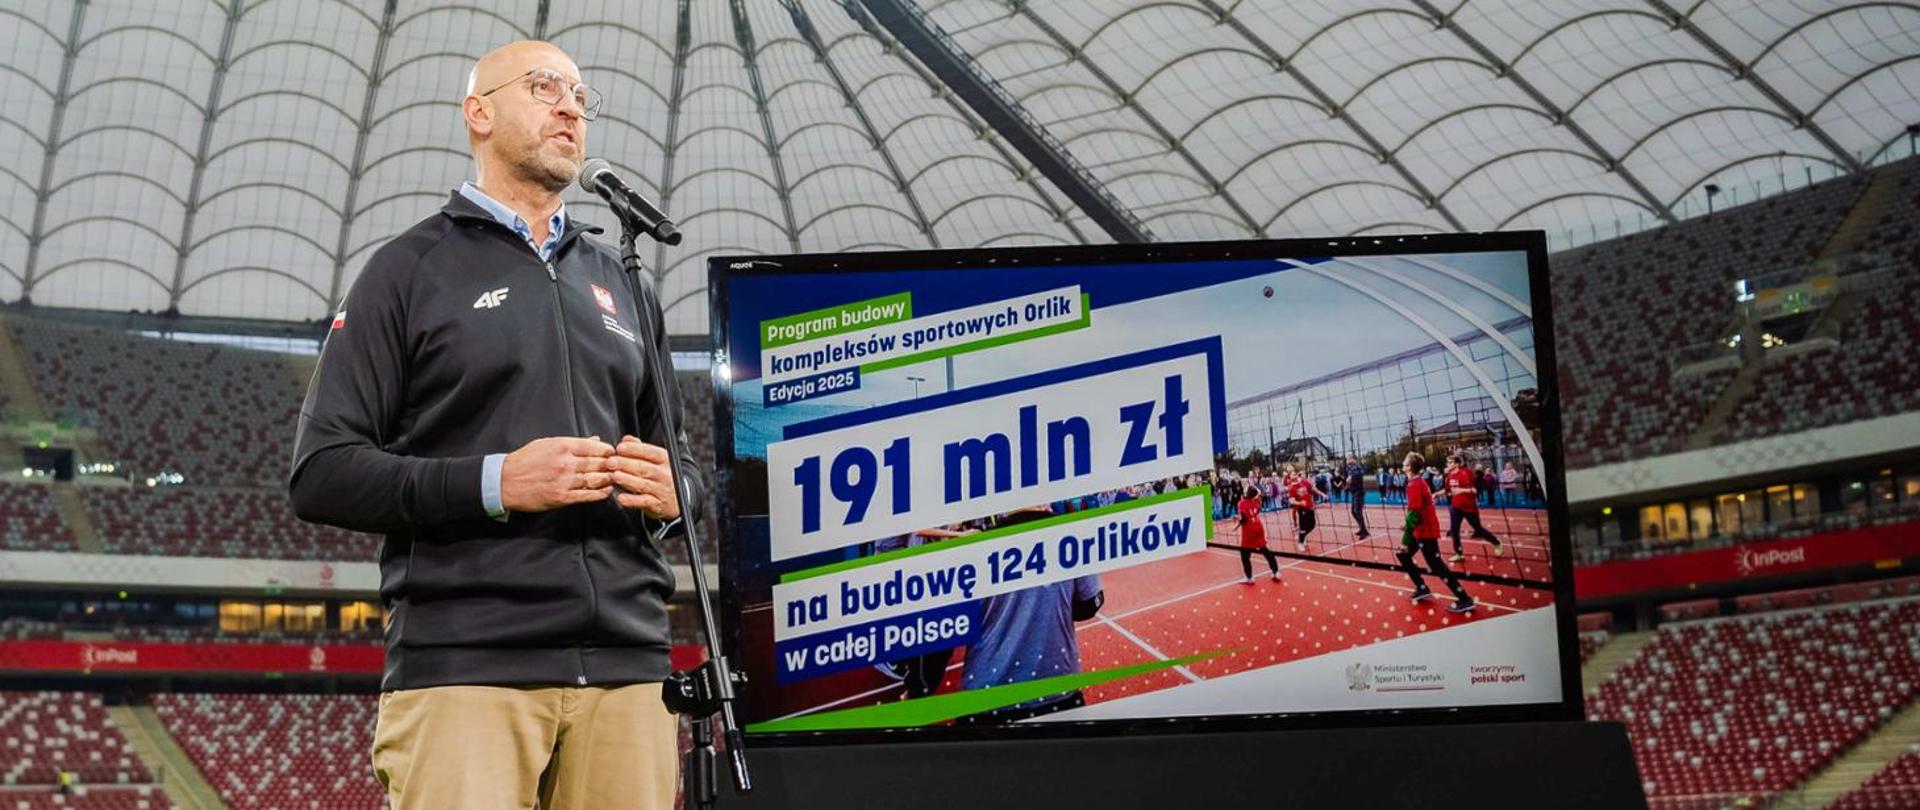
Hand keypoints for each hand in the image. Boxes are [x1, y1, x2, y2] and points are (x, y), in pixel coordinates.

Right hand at [501, 437, 616, 511]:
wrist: (504, 481)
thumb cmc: (525, 460)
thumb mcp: (547, 444)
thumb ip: (573, 442)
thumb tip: (595, 440)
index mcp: (562, 446)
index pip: (594, 447)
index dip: (609, 450)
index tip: (615, 453)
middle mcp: (565, 463)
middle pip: (598, 463)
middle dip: (612, 465)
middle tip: (621, 467)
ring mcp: (564, 481)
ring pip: (595, 479)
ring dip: (609, 479)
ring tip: (617, 478)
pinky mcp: (561, 497)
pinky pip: (587, 495)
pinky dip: (600, 493)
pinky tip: (608, 491)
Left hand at [610, 434, 678, 518]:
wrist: (677, 499)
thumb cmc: (661, 476)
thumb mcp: (655, 460)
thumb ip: (640, 449)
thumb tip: (627, 438)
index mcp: (665, 460)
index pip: (650, 452)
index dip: (634, 450)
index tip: (620, 448)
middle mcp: (665, 474)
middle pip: (644, 468)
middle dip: (626, 464)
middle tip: (610, 462)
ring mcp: (662, 490)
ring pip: (643, 484)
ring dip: (628, 480)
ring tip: (615, 476)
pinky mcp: (657, 504)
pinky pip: (644, 502)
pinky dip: (632, 501)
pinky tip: (621, 498)